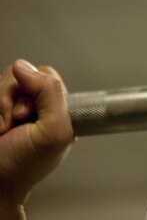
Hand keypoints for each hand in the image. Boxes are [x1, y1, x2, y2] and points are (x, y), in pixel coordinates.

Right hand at [0, 60, 73, 209]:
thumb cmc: (22, 168)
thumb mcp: (53, 131)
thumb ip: (51, 93)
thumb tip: (25, 67)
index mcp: (53, 108)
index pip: (45, 75)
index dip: (36, 90)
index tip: (30, 114)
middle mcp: (30, 104)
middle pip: (20, 75)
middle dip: (13, 99)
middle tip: (15, 124)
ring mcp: (6, 107)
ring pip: (3, 82)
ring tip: (2, 130)